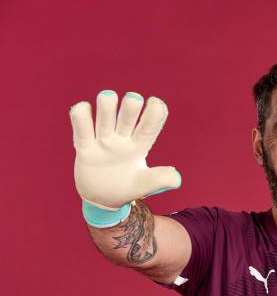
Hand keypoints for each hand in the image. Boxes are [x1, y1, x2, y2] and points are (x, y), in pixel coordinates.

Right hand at [71, 90, 180, 209]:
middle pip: (126, 119)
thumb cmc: (127, 187)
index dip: (154, 115)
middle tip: (134, 99)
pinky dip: (80, 118)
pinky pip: (82, 131)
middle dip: (130, 107)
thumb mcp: (144, 185)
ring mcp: (103, 142)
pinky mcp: (85, 149)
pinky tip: (83, 108)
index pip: (148, 127)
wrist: (102, 199)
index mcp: (140, 145)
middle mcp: (122, 139)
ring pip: (104, 120)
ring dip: (106, 108)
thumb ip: (159, 180)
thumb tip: (177, 179)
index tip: (156, 103)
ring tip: (108, 96)